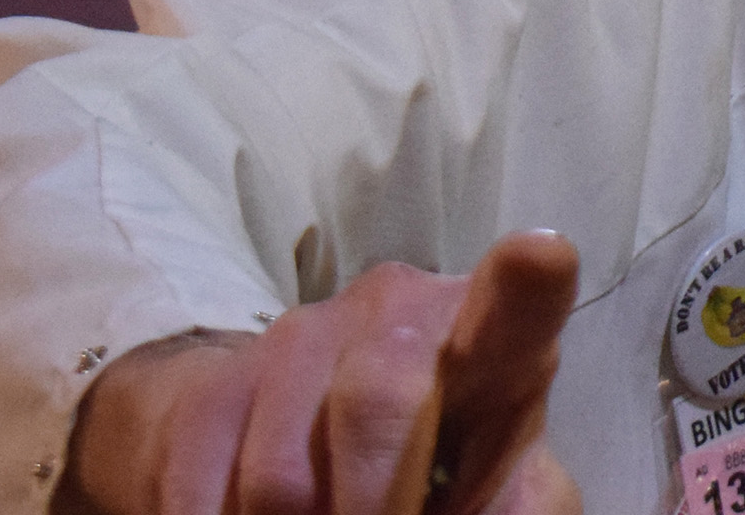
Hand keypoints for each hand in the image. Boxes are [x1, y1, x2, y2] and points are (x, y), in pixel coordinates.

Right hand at [60, 233, 580, 514]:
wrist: (303, 447)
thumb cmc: (438, 470)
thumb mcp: (495, 492)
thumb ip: (517, 506)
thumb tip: (494, 511)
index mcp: (496, 343)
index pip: (517, 305)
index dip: (526, 281)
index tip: (540, 256)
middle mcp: (399, 311)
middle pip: (378, 404)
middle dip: (373, 506)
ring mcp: (300, 337)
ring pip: (281, 481)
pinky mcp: (213, 386)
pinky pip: (204, 500)